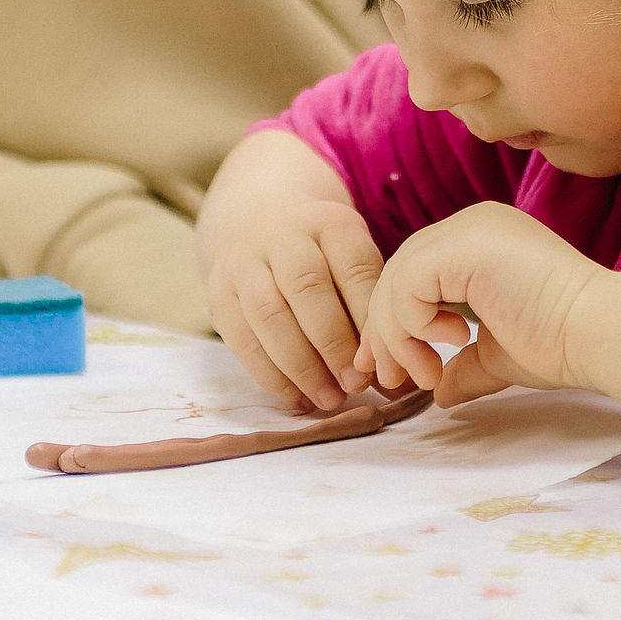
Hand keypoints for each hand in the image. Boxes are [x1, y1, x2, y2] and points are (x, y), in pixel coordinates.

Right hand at [195, 132, 386, 413]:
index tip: (382, 359)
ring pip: (270, 315)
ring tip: (330, 399)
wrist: (254, 220)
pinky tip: (299, 399)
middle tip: (356, 385)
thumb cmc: (322, 253)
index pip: (353, 267)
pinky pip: (242, 340)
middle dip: (334, 343)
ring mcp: (245, 264)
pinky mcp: (220, 295)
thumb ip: (372, 307)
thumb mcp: (351, 257)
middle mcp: (283, 236)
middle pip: (307, 288)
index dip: (367, 317)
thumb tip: (400, 376)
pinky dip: (272, 377)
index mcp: (329, 222)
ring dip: (302, 366)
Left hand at [356, 202, 606, 407]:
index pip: (415, 274)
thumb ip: (465, 364)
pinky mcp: (463, 245)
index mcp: (480, 242)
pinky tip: (449, 345)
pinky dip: (412, 322)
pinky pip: (407, 283)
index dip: (394, 322)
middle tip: (389, 379)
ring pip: (396, 278)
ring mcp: (468, 228)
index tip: (393, 371)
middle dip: (385, 331)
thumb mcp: (497, 354)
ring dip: (397, 335)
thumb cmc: (561, 342)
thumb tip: (440, 392)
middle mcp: (471, 224)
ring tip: (426, 374)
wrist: (598, 332)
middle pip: (398, 273)